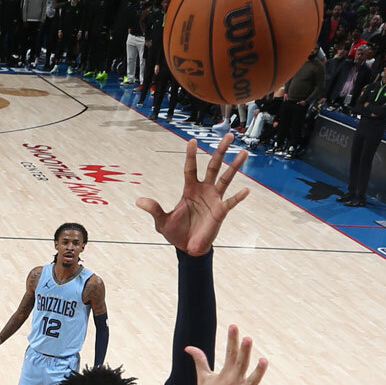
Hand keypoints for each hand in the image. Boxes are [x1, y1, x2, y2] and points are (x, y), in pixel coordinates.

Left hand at [137, 133, 250, 255]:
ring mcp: (214, 199)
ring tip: (243, 153)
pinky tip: (246, 189)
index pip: (191, 168)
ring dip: (234, 166)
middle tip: (228, 136)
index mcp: (190, 189)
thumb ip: (154, 209)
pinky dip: (238, 197)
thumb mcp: (162, 221)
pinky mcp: (220, 212)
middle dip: (220, 151)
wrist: (188, 248)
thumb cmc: (176, 233)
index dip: (191, 155)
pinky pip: (231, 202)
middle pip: (213, 166)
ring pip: (226, 179)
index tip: (192, 140)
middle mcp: (204, 190)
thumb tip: (138, 201)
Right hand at [186, 324, 276, 384]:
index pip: (230, 353)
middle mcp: (234, 383)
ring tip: (264, 360)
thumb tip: (188, 347)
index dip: (232, 340)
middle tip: (248, 338)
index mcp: (225, 374)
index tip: (234, 326)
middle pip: (241, 364)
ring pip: (252, 381)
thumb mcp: (203, 379)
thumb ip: (199, 361)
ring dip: (258, 372)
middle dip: (244, 351)